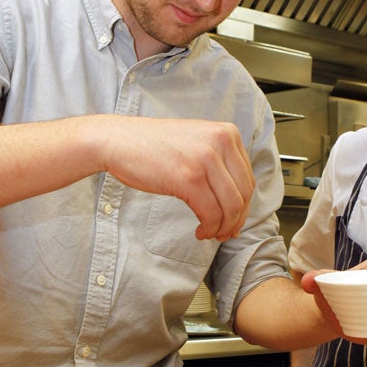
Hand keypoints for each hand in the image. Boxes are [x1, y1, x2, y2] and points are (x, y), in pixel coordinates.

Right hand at [101, 117, 254, 240]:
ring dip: (223, 227)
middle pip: (244, 194)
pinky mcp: (190, 178)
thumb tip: (237, 199)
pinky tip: (200, 230)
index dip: (244, 206)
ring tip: (211, 233)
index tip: (234, 220)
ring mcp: (206, 159)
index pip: (248, 178)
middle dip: (236, 220)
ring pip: (231, 206)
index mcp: (227, 133)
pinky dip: (209, 227)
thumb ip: (219, 162)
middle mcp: (221, 142)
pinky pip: (211, 213)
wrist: (118, 140)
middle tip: (225, 232)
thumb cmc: (152, 145)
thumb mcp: (196, 142)